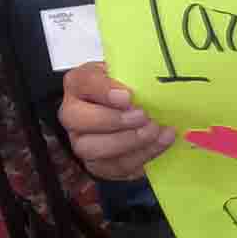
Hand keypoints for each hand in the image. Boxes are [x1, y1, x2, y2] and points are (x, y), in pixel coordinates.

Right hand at [60, 62, 173, 180]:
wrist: (137, 112)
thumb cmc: (131, 86)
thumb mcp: (130, 72)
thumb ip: (134, 73)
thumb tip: (150, 80)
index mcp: (79, 84)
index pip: (82, 82)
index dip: (103, 90)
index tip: (127, 96)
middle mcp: (74, 114)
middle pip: (78, 120)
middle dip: (114, 120)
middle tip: (143, 116)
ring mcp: (82, 141)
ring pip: (92, 148)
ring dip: (128, 141)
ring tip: (154, 130)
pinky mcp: (99, 163)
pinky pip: (114, 165)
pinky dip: (141, 155)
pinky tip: (162, 142)